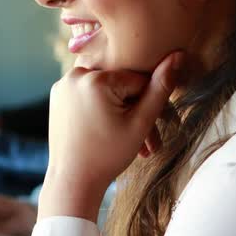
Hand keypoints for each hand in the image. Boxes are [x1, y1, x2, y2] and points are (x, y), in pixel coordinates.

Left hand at [40, 52, 183, 220]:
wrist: (72, 180)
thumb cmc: (107, 156)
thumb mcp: (140, 123)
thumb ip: (160, 89)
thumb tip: (178, 54)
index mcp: (95, 79)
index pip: (138, 81)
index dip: (148, 104)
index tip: (149, 128)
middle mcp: (75, 75)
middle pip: (119, 85)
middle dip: (133, 110)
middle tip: (145, 141)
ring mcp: (63, 85)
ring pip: (104, 90)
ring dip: (118, 110)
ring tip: (128, 140)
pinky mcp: (57, 95)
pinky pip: (88, 94)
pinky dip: (100, 108)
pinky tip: (107, 130)